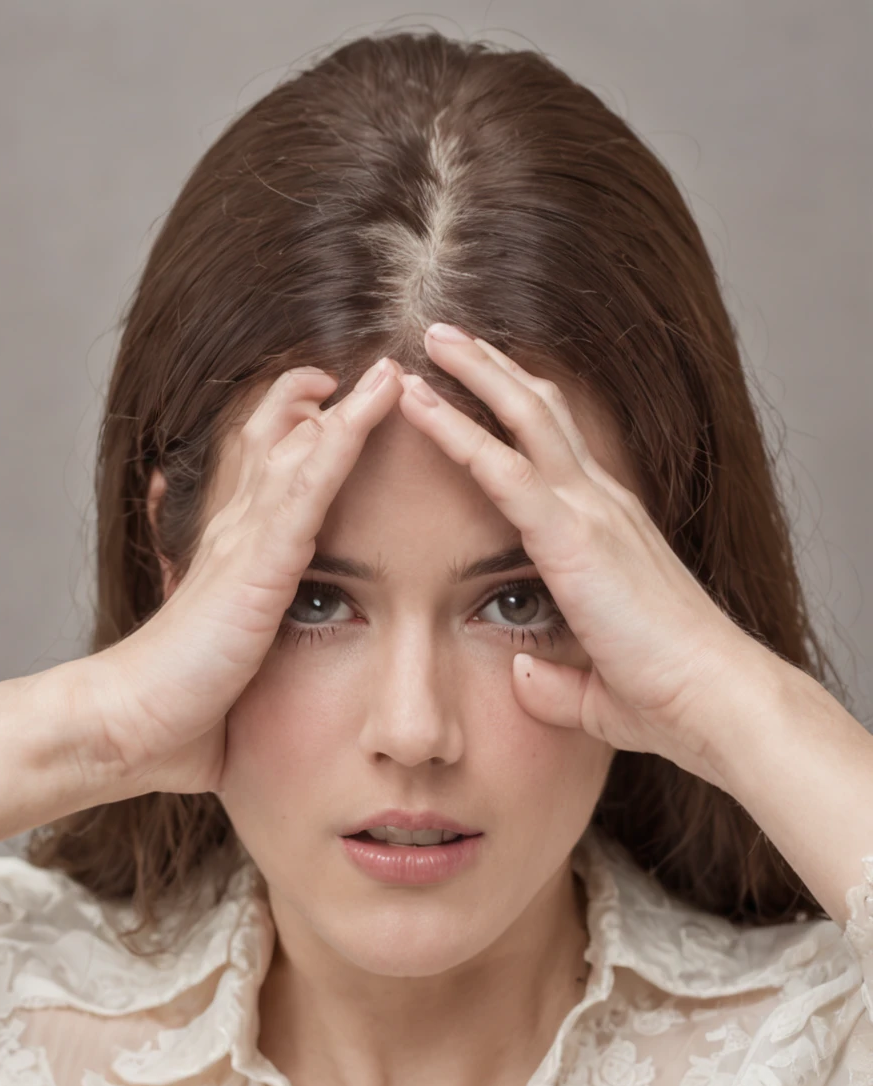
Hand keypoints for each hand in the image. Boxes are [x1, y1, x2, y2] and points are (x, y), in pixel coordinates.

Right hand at [79, 357, 402, 797]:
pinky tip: (376, 402)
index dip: (288, 428)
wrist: (132, 720)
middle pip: (272, 437)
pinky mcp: (259, 561)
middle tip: (360, 372)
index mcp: (229, 547)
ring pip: (299, 448)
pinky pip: (310, 484)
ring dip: (347, 405)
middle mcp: (234, 527)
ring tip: (388, 370)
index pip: (257, 467)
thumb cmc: (181, 698)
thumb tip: (265, 633)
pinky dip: (346, 437)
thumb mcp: (225, 646)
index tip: (323, 404)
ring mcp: (245, 538)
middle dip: (311, 398)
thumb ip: (248, 626)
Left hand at [397, 324, 759, 788]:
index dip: (516, 408)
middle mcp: (601, 505)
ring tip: (431, 337)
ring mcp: (590, 511)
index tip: (476, 382)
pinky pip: (500, 467)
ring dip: (475, 372)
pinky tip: (419, 401)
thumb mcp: (596, 686)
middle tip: (447, 335)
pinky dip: (455, 428)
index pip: (557, 447)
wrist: (714, 702)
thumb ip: (554, 678)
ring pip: (524, 416)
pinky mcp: (572, 535)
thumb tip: (522, 673)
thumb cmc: (667, 696)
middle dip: (493, 366)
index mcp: (609, 528)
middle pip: (541, 410)